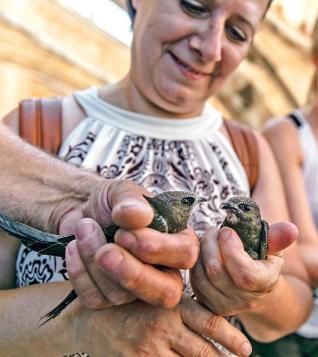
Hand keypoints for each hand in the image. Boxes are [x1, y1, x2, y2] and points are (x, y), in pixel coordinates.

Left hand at [61, 179, 198, 307]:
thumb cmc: (110, 202)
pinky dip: (79, 272)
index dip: (158, 249)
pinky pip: (95, 299)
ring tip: (83, 227)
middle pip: (166, 292)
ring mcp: (135, 288)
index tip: (125, 233)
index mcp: (175, 239)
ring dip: (94, 261)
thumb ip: (131, 200)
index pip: (185, 254)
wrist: (80, 211)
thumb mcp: (120, 191)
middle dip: (132, 274)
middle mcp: (162, 268)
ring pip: (122, 295)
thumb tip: (140, 216)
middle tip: (104, 252)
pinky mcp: (107, 297)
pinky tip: (74, 247)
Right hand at [72, 295, 251, 356]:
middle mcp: (164, 326)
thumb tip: (208, 317)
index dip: (231, 337)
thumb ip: (177, 302)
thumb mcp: (152, 293)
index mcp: (170, 304)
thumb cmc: (126, 302)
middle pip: (204, 351)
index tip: (246, 348)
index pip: (209, 322)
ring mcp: (151, 349)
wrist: (90, 319)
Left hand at [190, 222, 296, 315]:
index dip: (231, 250)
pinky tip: (201, 251)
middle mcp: (243, 300)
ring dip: (200, 251)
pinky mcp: (205, 302)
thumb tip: (290, 228)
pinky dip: (194, 260)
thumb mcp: (271, 247)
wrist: (251, 286)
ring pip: (200, 275)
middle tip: (214, 230)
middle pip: (216, 272)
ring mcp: (222, 304)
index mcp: (264, 284)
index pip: (245, 274)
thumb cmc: (260, 260)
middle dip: (210, 243)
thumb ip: (277, 237)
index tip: (227, 231)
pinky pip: (193, 279)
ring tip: (208, 238)